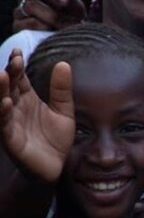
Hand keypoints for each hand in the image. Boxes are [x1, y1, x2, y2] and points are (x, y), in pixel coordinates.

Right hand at [0, 49, 73, 182]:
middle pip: (9, 87)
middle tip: (13, 59)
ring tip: (1, 75)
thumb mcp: (64, 111)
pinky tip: (6, 103)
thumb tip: (63, 63)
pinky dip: (3, 113)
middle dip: (9, 73)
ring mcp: (11, 123)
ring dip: (0, 90)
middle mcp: (15, 108)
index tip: (18, 51)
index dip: (17, 65)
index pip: (19, 78)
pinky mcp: (10, 139)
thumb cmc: (56, 138)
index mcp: (27, 99)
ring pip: (1, 103)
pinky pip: (4, 125)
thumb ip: (62, 89)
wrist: (56, 166)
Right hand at [13, 0, 86, 31]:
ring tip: (65, 23)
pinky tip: (54, 30)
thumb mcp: (74, 5)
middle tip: (63, 3)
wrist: (70, 38)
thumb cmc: (72, 17)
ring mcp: (20, 10)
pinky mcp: (19, 26)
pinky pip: (29, 23)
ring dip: (52, 15)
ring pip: (30, 5)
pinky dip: (45, 26)